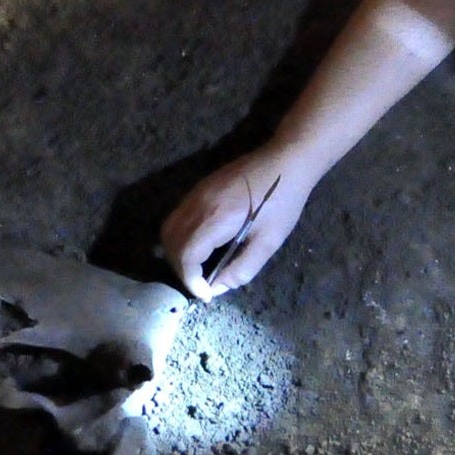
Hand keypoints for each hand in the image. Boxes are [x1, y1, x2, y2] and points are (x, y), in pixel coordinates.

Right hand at [161, 147, 312, 298]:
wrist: (286, 160)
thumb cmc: (283, 202)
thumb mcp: (269, 242)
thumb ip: (243, 268)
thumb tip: (219, 287)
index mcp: (217, 218)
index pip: (186, 254)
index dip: (190, 280)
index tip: (206, 294)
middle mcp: (199, 204)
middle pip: (171, 242)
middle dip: (181, 269)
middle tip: (201, 284)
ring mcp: (196, 193)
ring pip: (169, 228)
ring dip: (178, 253)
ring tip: (198, 268)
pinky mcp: (199, 188)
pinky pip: (177, 217)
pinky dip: (180, 237)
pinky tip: (200, 247)